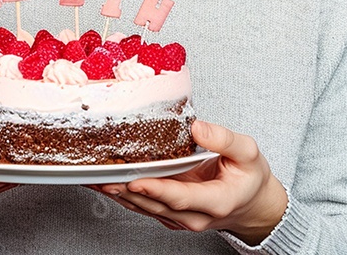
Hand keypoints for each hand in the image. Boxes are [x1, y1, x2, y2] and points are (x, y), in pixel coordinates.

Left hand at [91, 120, 287, 244]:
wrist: (253, 206)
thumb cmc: (250, 178)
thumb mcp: (249, 153)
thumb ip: (225, 139)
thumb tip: (198, 127)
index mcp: (216, 201)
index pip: (180, 197)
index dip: (155, 189)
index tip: (135, 180)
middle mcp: (195, 216)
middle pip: (154, 204)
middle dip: (125, 190)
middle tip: (100, 176)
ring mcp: (181, 219)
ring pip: (144, 208)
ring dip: (117, 194)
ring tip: (93, 177)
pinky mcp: (170, 215)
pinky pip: (143, 206)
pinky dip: (123, 194)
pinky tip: (105, 182)